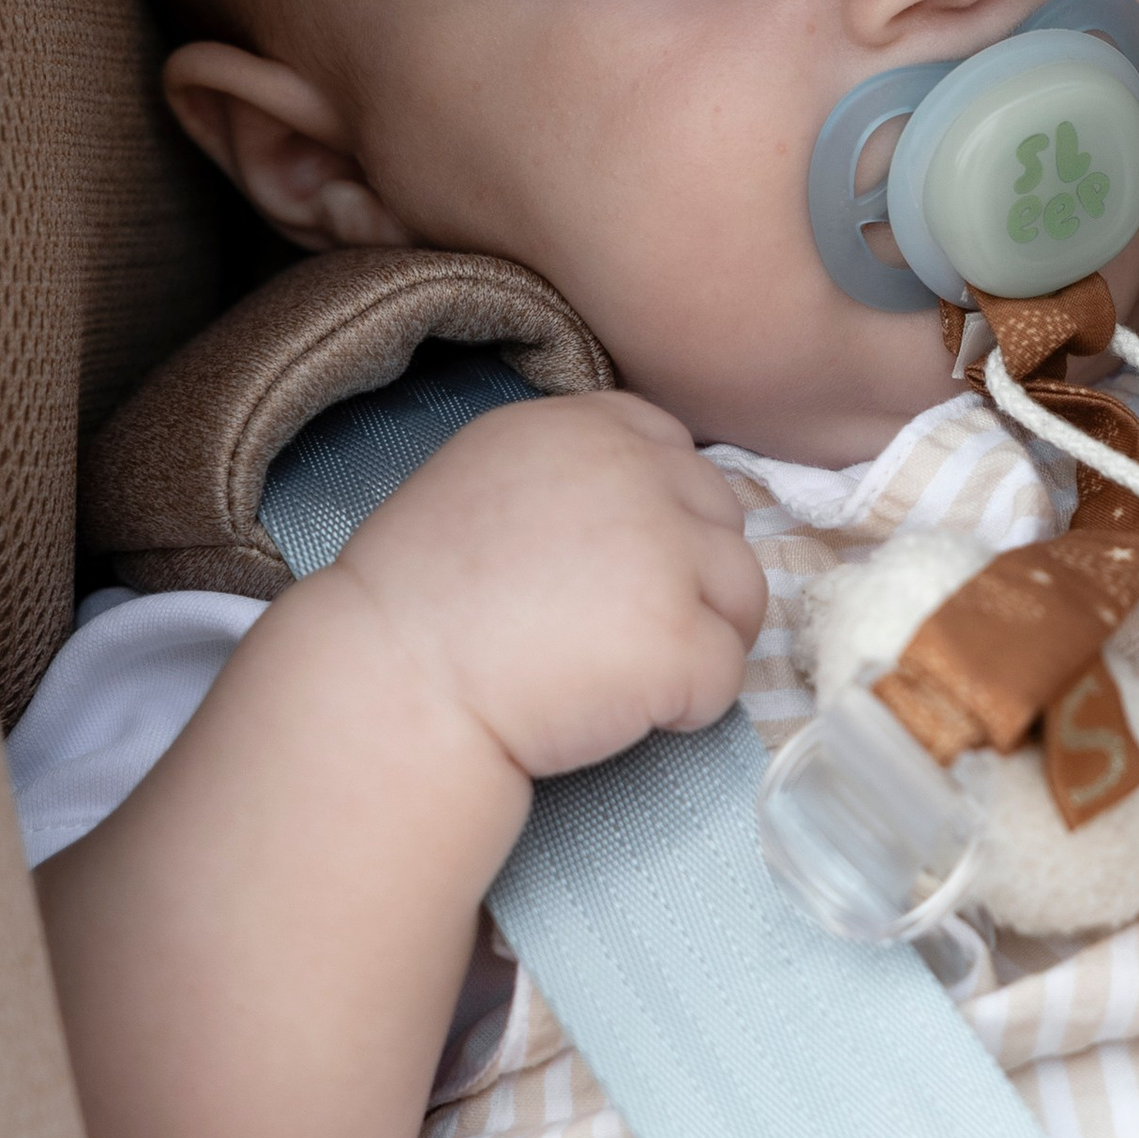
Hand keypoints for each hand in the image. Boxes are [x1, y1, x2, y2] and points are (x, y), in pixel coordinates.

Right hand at [332, 390, 766, 783]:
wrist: (393, 682)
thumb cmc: (423, 598)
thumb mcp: (489, 480)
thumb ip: (578, 472)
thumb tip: (654, 503)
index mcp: (585, 428)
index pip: (677, 450)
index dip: (665, 513)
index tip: (618, 563)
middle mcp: (637, 472)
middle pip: (724, 520)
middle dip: (691, 577)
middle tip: (617, 629)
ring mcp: (667, 553)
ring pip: (745, 594)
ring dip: (701, 637)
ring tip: (620, 671)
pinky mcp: (680, 636)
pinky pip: (725, 677)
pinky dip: (686, 706)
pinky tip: (616, 709)